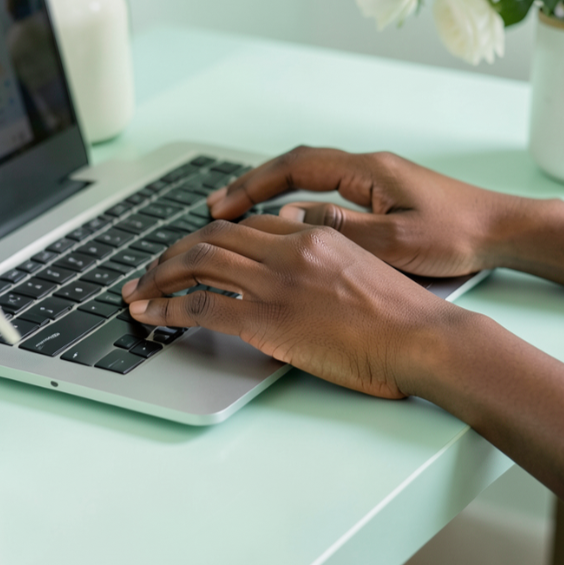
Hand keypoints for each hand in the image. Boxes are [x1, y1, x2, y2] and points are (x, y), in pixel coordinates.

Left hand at [121, 216, 458, 399]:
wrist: (424, 338)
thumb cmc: (404, 314)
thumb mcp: (364, 270)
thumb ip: (325, 262)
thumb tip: (300, 272)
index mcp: (313, 236)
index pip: (247, 226)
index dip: (211, 236)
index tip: (194, 250)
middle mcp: (289, 251)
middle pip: (213, 237)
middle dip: (173, 251)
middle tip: (152, 267)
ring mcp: (276, 284)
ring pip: (197, 263)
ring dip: (159, 275)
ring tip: (138, 288)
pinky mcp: (267, 321)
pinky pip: (201, 307)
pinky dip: (166, 308)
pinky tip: (150, 315)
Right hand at [207, 146, 521, 276]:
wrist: (504, 229)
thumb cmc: (458, 234)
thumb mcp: (396, 241)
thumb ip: (340, 230)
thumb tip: (288, 222)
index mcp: (366, 171)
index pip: (295, 166)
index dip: (254, 184)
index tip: (224, 204)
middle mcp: (366, 169)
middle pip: (295, 167)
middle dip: (253, 186)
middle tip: (217, 208)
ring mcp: (375, 181)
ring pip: (310, 180)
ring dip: (273, 194)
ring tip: (240, 217)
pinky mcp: (384, 197)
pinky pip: (328, 194)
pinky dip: (298, 205)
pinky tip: (286, 225)